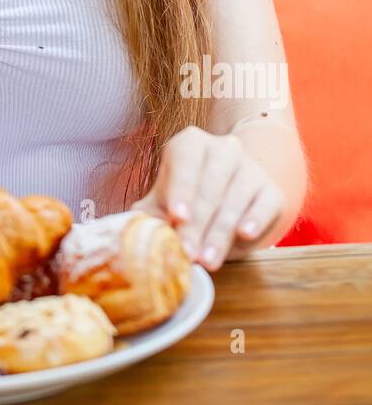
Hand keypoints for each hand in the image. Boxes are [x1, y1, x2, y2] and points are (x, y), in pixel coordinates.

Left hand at [130, 126, 284, 271]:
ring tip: (208, 260)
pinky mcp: (271, 190)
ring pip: (237, 197)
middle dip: (198, 223)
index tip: (177, 217)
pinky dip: (256, 218)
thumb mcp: (165, 203)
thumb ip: (150, 214)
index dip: (182, 189)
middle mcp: (223, 149)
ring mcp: (250, 168)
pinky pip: (266, 202)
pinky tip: (245, 234)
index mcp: (190, 144)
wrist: (229, 200)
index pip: (186, 161)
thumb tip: (132, 231)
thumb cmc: (188, 200)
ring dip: (221, 231)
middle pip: (211, 183)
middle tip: (189, 253)